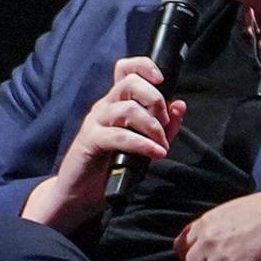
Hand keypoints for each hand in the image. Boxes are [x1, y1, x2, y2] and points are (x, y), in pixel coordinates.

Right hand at [23, 58, 182, 231]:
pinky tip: (155, 154)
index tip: (161, 79)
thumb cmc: (111, 166)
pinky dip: (143, 144)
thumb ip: (164, 126)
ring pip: (128, 108)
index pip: (125, 69)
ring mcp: (95, 122)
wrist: (80, 194)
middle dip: (156, 100)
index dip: (143, 66)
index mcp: (115, 102)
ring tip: (161, 145)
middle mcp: (104, 106)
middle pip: (130, 83)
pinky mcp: (90, 141)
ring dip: (153, 127)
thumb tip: (180, 105)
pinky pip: (120, 135)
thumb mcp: (144, 143)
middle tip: (165, 124)